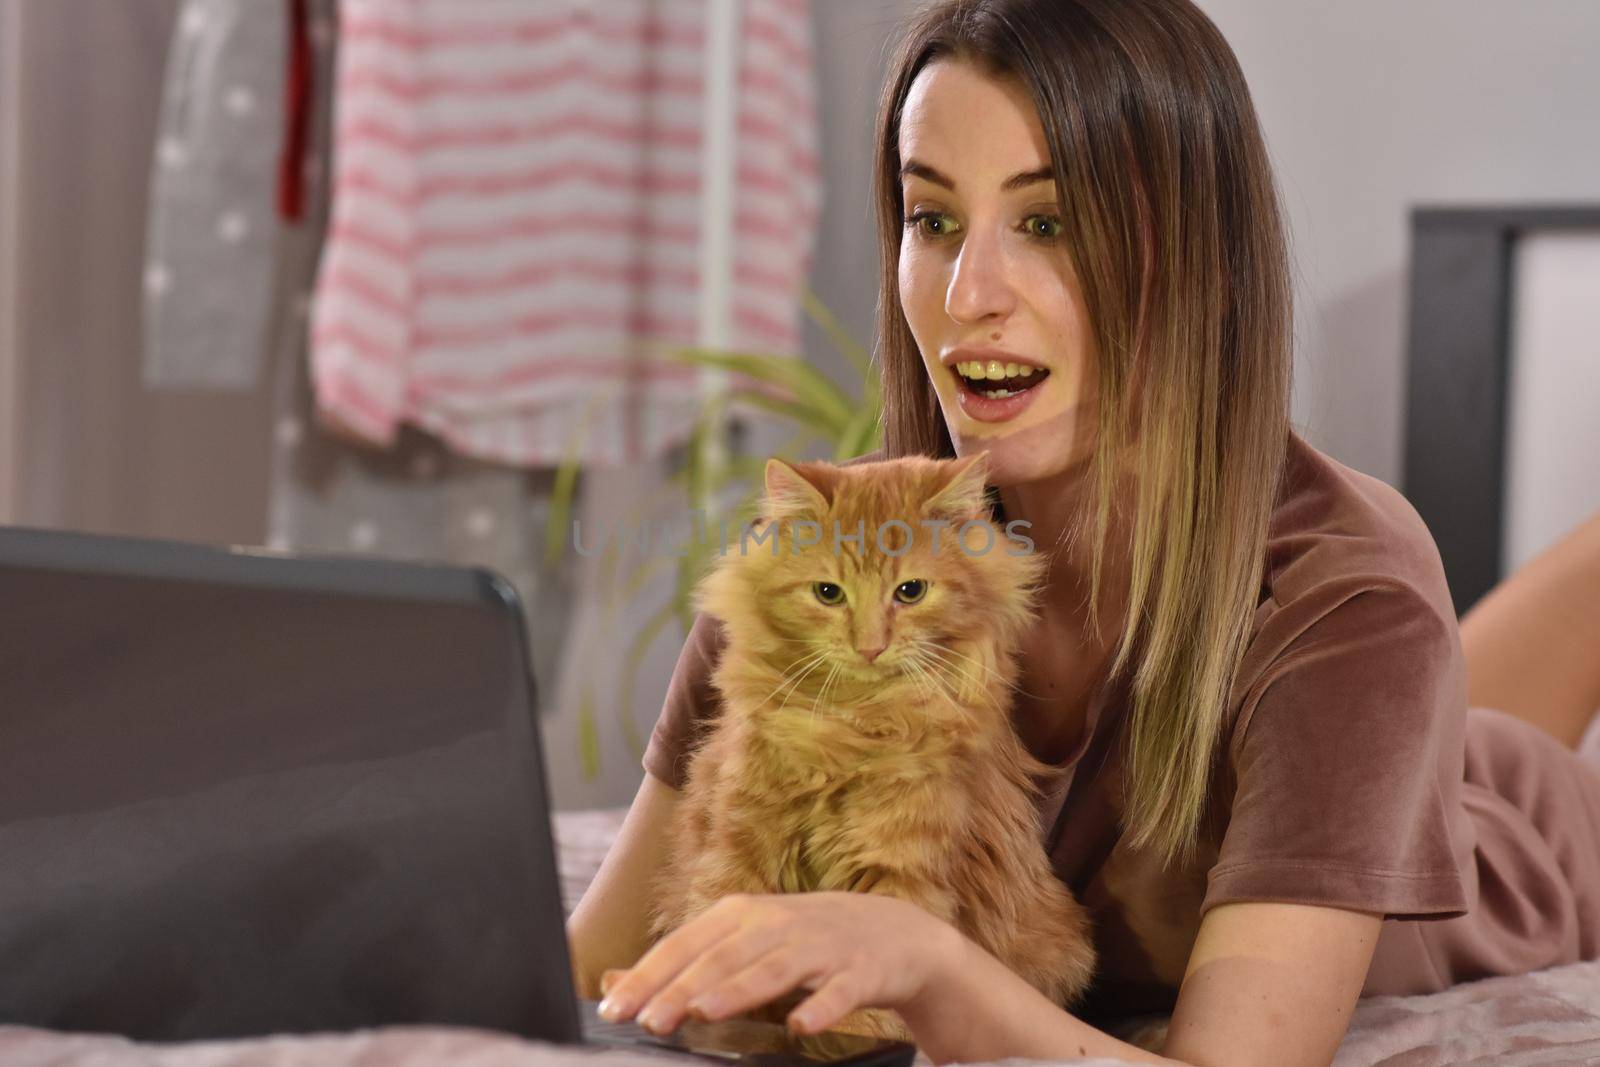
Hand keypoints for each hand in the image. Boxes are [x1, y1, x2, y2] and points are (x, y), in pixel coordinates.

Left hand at [595, 891, 960, 1036]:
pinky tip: (799, 1026)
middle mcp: (779, 924)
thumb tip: (611, 985)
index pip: (686, 944)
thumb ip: (684, 964)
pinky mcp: (861, 970)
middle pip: (723, 956)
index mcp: (744, 915)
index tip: (614, 1009)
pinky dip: (820, 1007)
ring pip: (775, 969)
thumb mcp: (745, 942)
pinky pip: (839, 992)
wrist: (897, 935)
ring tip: (703, 1013)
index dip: (649, 975)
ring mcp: (823, 945)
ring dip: (738, 990)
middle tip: (649, 1020)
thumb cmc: (807, 943)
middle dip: (683, 987)